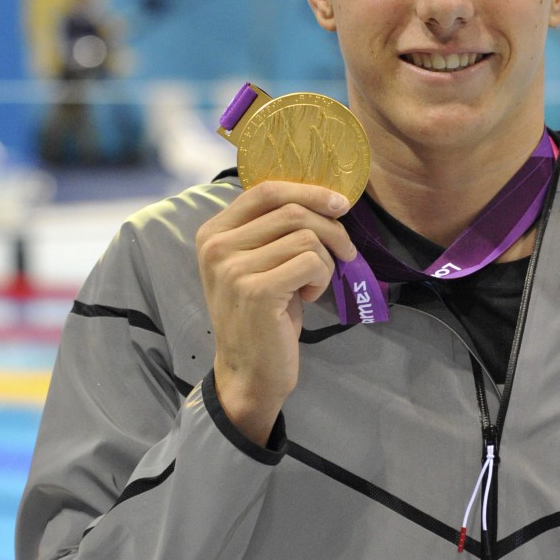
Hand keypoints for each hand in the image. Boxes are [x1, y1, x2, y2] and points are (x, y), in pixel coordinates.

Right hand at [196, 181, 355, 444]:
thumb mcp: (261, 260)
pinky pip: (312, 262)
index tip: (340, 204)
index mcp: (214, 231)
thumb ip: (277, 227)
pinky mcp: (256, 290)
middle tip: (345, 253)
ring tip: (313, 283)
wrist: (250, 369)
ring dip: (326, 260)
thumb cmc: (264, 312)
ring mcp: (233, 268)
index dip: (309, 190)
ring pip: (307, 237)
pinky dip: (322, 278)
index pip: (266, 190)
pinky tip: (307, 296)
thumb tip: (329, 197)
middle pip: (293, 211)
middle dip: (331, 229)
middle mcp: (216, 245)